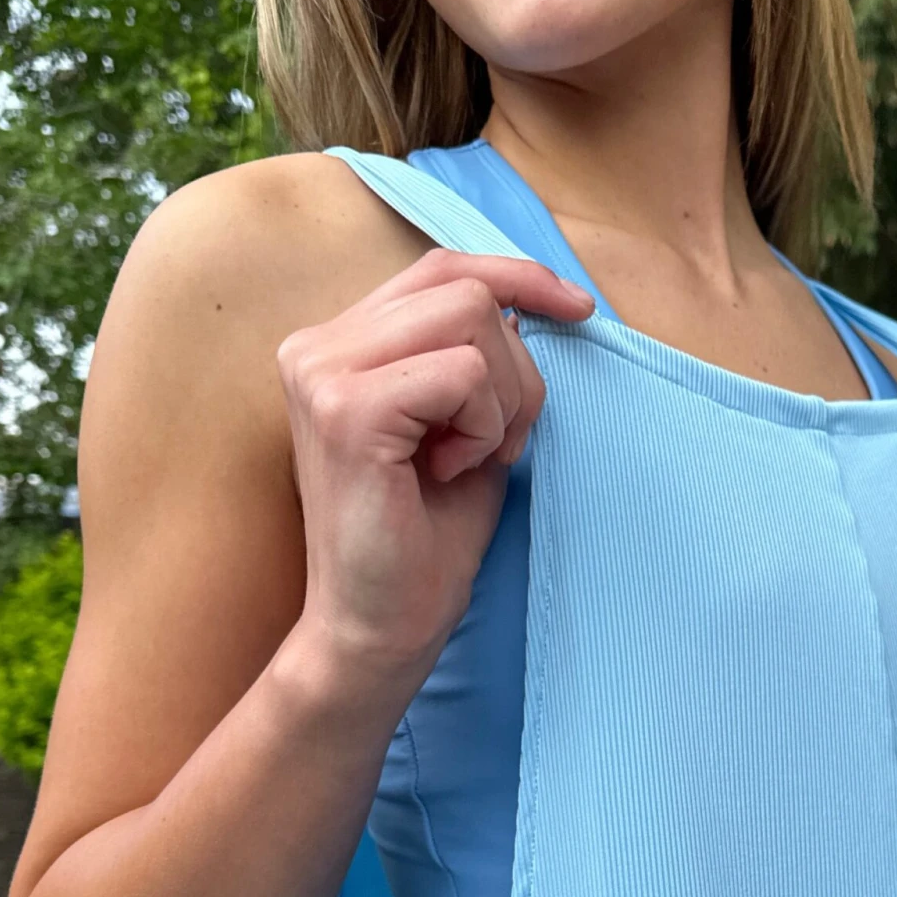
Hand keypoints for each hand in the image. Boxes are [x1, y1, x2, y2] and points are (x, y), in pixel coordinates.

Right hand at [277, 248, 593, 684]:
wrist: (379, 629)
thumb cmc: (423, 543)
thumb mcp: (464, 431)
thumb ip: (479, 364)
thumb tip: (527, 302)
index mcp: (336, 343)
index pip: (441, 267)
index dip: (518, 276)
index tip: (580, 309)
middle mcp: (316, 345)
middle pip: (466, 289)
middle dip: (515, 371)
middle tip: (492, 447)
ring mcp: (323, 372)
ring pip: (472, 319)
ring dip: (500, 401)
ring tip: (463, 461)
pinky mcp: (347, 410)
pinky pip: (465, 375)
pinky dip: (482, 428)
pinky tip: (448, 473)